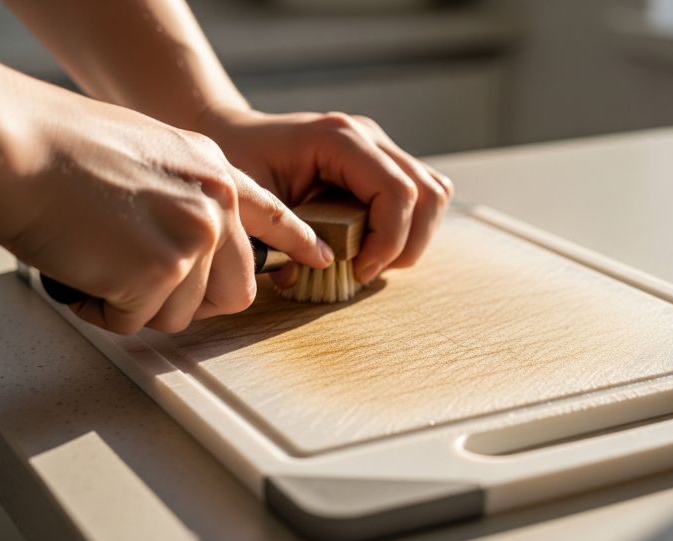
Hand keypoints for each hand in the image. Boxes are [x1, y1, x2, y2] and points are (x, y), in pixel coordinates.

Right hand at [1, 82, 332, 333]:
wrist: (16, 145)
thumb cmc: (63, 149)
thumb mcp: (152, 153)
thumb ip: (188, 193)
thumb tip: (199, 242)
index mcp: (214, 171)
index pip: (272, 215)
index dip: (298, 242)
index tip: (320, 259)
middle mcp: (216, 203)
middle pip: (236, 291)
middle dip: (192, 301)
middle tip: (146, 284)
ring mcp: (194, 236)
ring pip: (183, 313)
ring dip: (138, 303)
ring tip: (100, 260)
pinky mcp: (162, 269)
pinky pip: (138, 322)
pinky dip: (106, 311)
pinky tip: (84, 272)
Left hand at [193, 107, 454, 284]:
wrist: (237, 135)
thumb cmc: (240, 163)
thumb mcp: (251, 201)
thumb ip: (281, 236)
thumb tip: (315, 272)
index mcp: (338, 138)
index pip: (397, 192)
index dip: (388, 241)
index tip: (358, 271)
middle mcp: (368, 137)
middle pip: (427, 194)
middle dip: (406, 245)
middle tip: (365, 270)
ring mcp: (380, 147)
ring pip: (434, 194)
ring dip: (413, 237)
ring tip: (373, 258)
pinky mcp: (384, 163)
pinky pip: (422, 195)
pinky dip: (410, 227)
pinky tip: (375, 242)